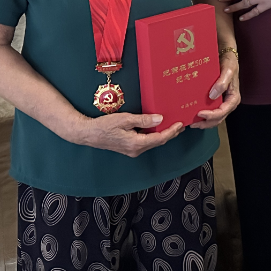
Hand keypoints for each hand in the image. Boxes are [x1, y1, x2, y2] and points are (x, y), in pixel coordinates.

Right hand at [70, 112, 184, 157]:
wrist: (89, 134)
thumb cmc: (105, 125)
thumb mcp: (125, 119)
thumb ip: (144, 120)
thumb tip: (160, 119)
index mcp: (137, 143)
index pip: (160, 138)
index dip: (171, 131)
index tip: (180, 124)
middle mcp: (136, 150)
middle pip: (158, 142)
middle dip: (170, 133)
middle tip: (181, 124)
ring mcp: (133, 150)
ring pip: (152, 142)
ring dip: (163, 135)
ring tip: (173, 125)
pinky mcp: (129, 148)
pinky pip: (146, 142)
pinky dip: (154, 135)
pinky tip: (157, 128)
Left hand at [192, 52, 240, 128]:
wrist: (225, 54)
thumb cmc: (229, 62)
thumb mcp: (228, 70)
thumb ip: (222, 83)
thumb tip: (213, 96)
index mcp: (233, 98)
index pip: (223, 111)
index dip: (211, 115)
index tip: (200, 113)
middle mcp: (228, 102)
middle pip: (218, 118)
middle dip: (206, 122)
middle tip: (193, 123)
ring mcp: (222, 101)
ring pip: (214, 117)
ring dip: (204, 121)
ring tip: (191, 121)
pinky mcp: (216, 99)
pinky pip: (210, 110)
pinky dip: (203, 114)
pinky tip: (193, 113)